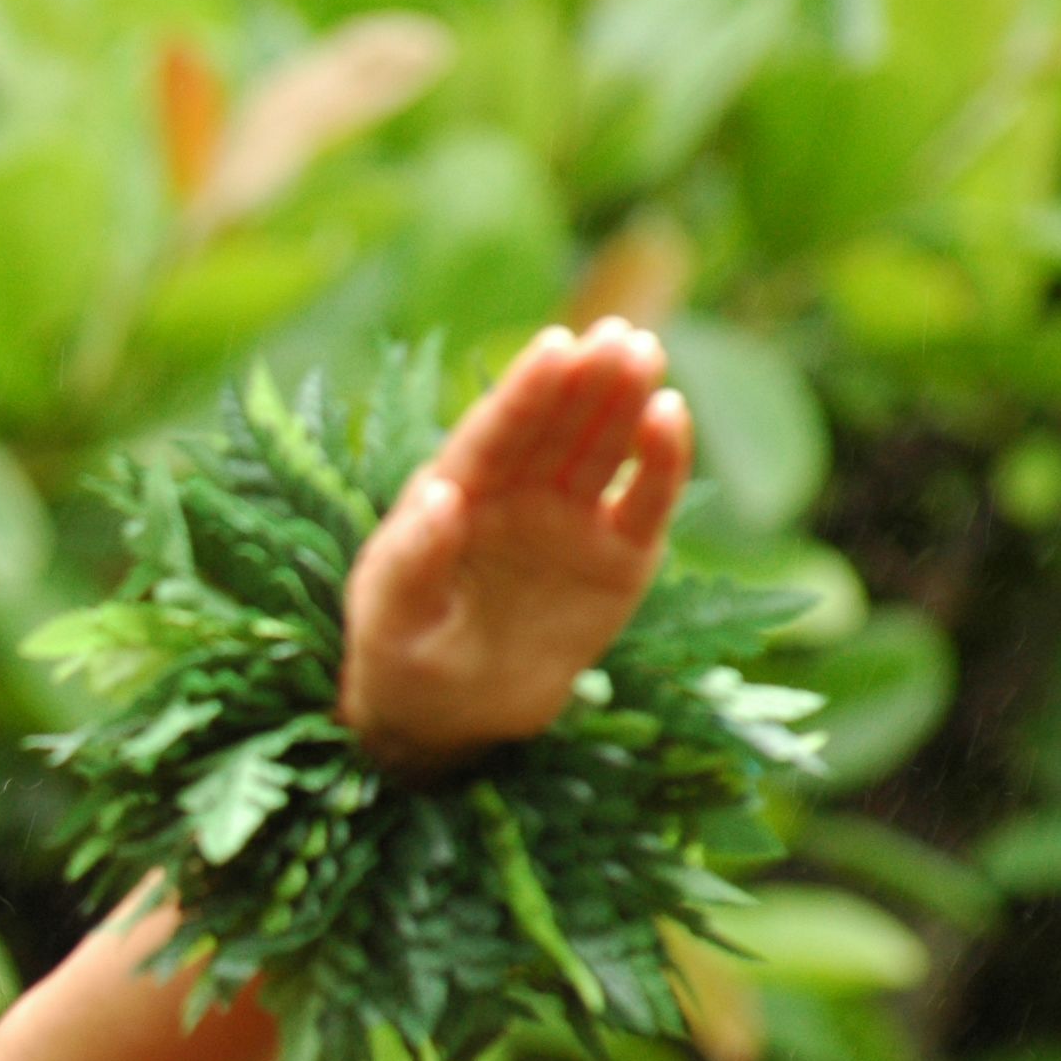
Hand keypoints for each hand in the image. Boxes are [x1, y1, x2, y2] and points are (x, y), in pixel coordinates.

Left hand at [335, 315, 694, 778]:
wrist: (448, 723)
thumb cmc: (400, 662)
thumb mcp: (390, 619)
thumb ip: (410, 561)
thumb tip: (440, 495)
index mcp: (451, 495)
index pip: (492, 433)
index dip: (524, 390)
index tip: (554, 346)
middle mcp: (514, 496)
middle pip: (554, 426)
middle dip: (584, 380)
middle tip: (619, 336)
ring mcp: (568, 522)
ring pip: (601, 448)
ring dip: (624, 400)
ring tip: (645, 353)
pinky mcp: (617, 559)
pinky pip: (644, 502)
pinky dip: (661, 462)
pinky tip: (670, 415)